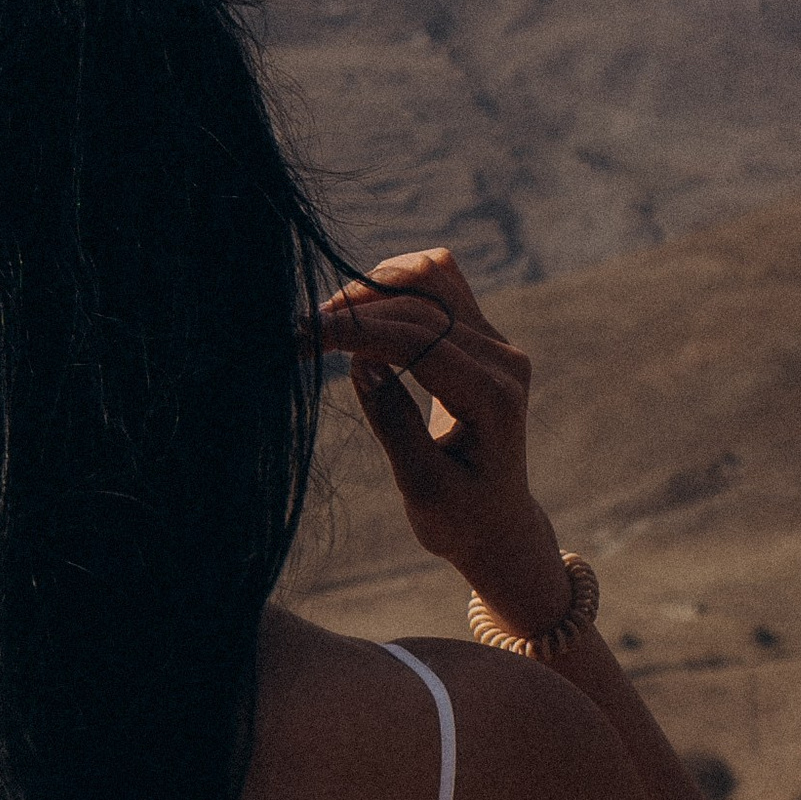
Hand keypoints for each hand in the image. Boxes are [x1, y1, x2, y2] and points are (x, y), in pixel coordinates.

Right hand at [314, 250, 569, 633]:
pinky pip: (437, 283)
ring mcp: (496, 341)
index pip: (420, 341)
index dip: (356, 331)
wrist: (495, 524)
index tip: (300, 338)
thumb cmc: (459, 517)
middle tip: (297, 336)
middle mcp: (504, 359)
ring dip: (373, 289)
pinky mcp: (480, 334)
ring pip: (431, 275)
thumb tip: (361, 360)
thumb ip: (394, 422)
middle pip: (422, 302)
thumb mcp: (422, 486)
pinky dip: (391, 287)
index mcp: (494, 398)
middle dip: (355, 310)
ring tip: (327, 324)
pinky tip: (358, 316)